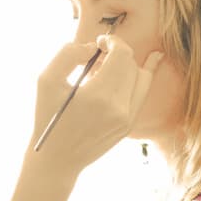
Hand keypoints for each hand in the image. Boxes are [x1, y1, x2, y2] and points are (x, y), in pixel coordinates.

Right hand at [24, 35, 163, 181]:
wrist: (56, 158)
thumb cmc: (48, 117)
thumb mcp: (47, 80)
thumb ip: (68, 54)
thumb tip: (92, 48)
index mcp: (99, 95)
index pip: (122, 55)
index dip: (113, 42)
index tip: (99, 42)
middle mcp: (119, 108)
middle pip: (132, 64)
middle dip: (117, 52)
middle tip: (98, 54)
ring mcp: (127, 118)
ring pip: (142, 77)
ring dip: (127, 65)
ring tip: (108, 65)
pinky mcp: (129, 125)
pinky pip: (141, 93)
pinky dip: (140, 77)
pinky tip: (153, 60)